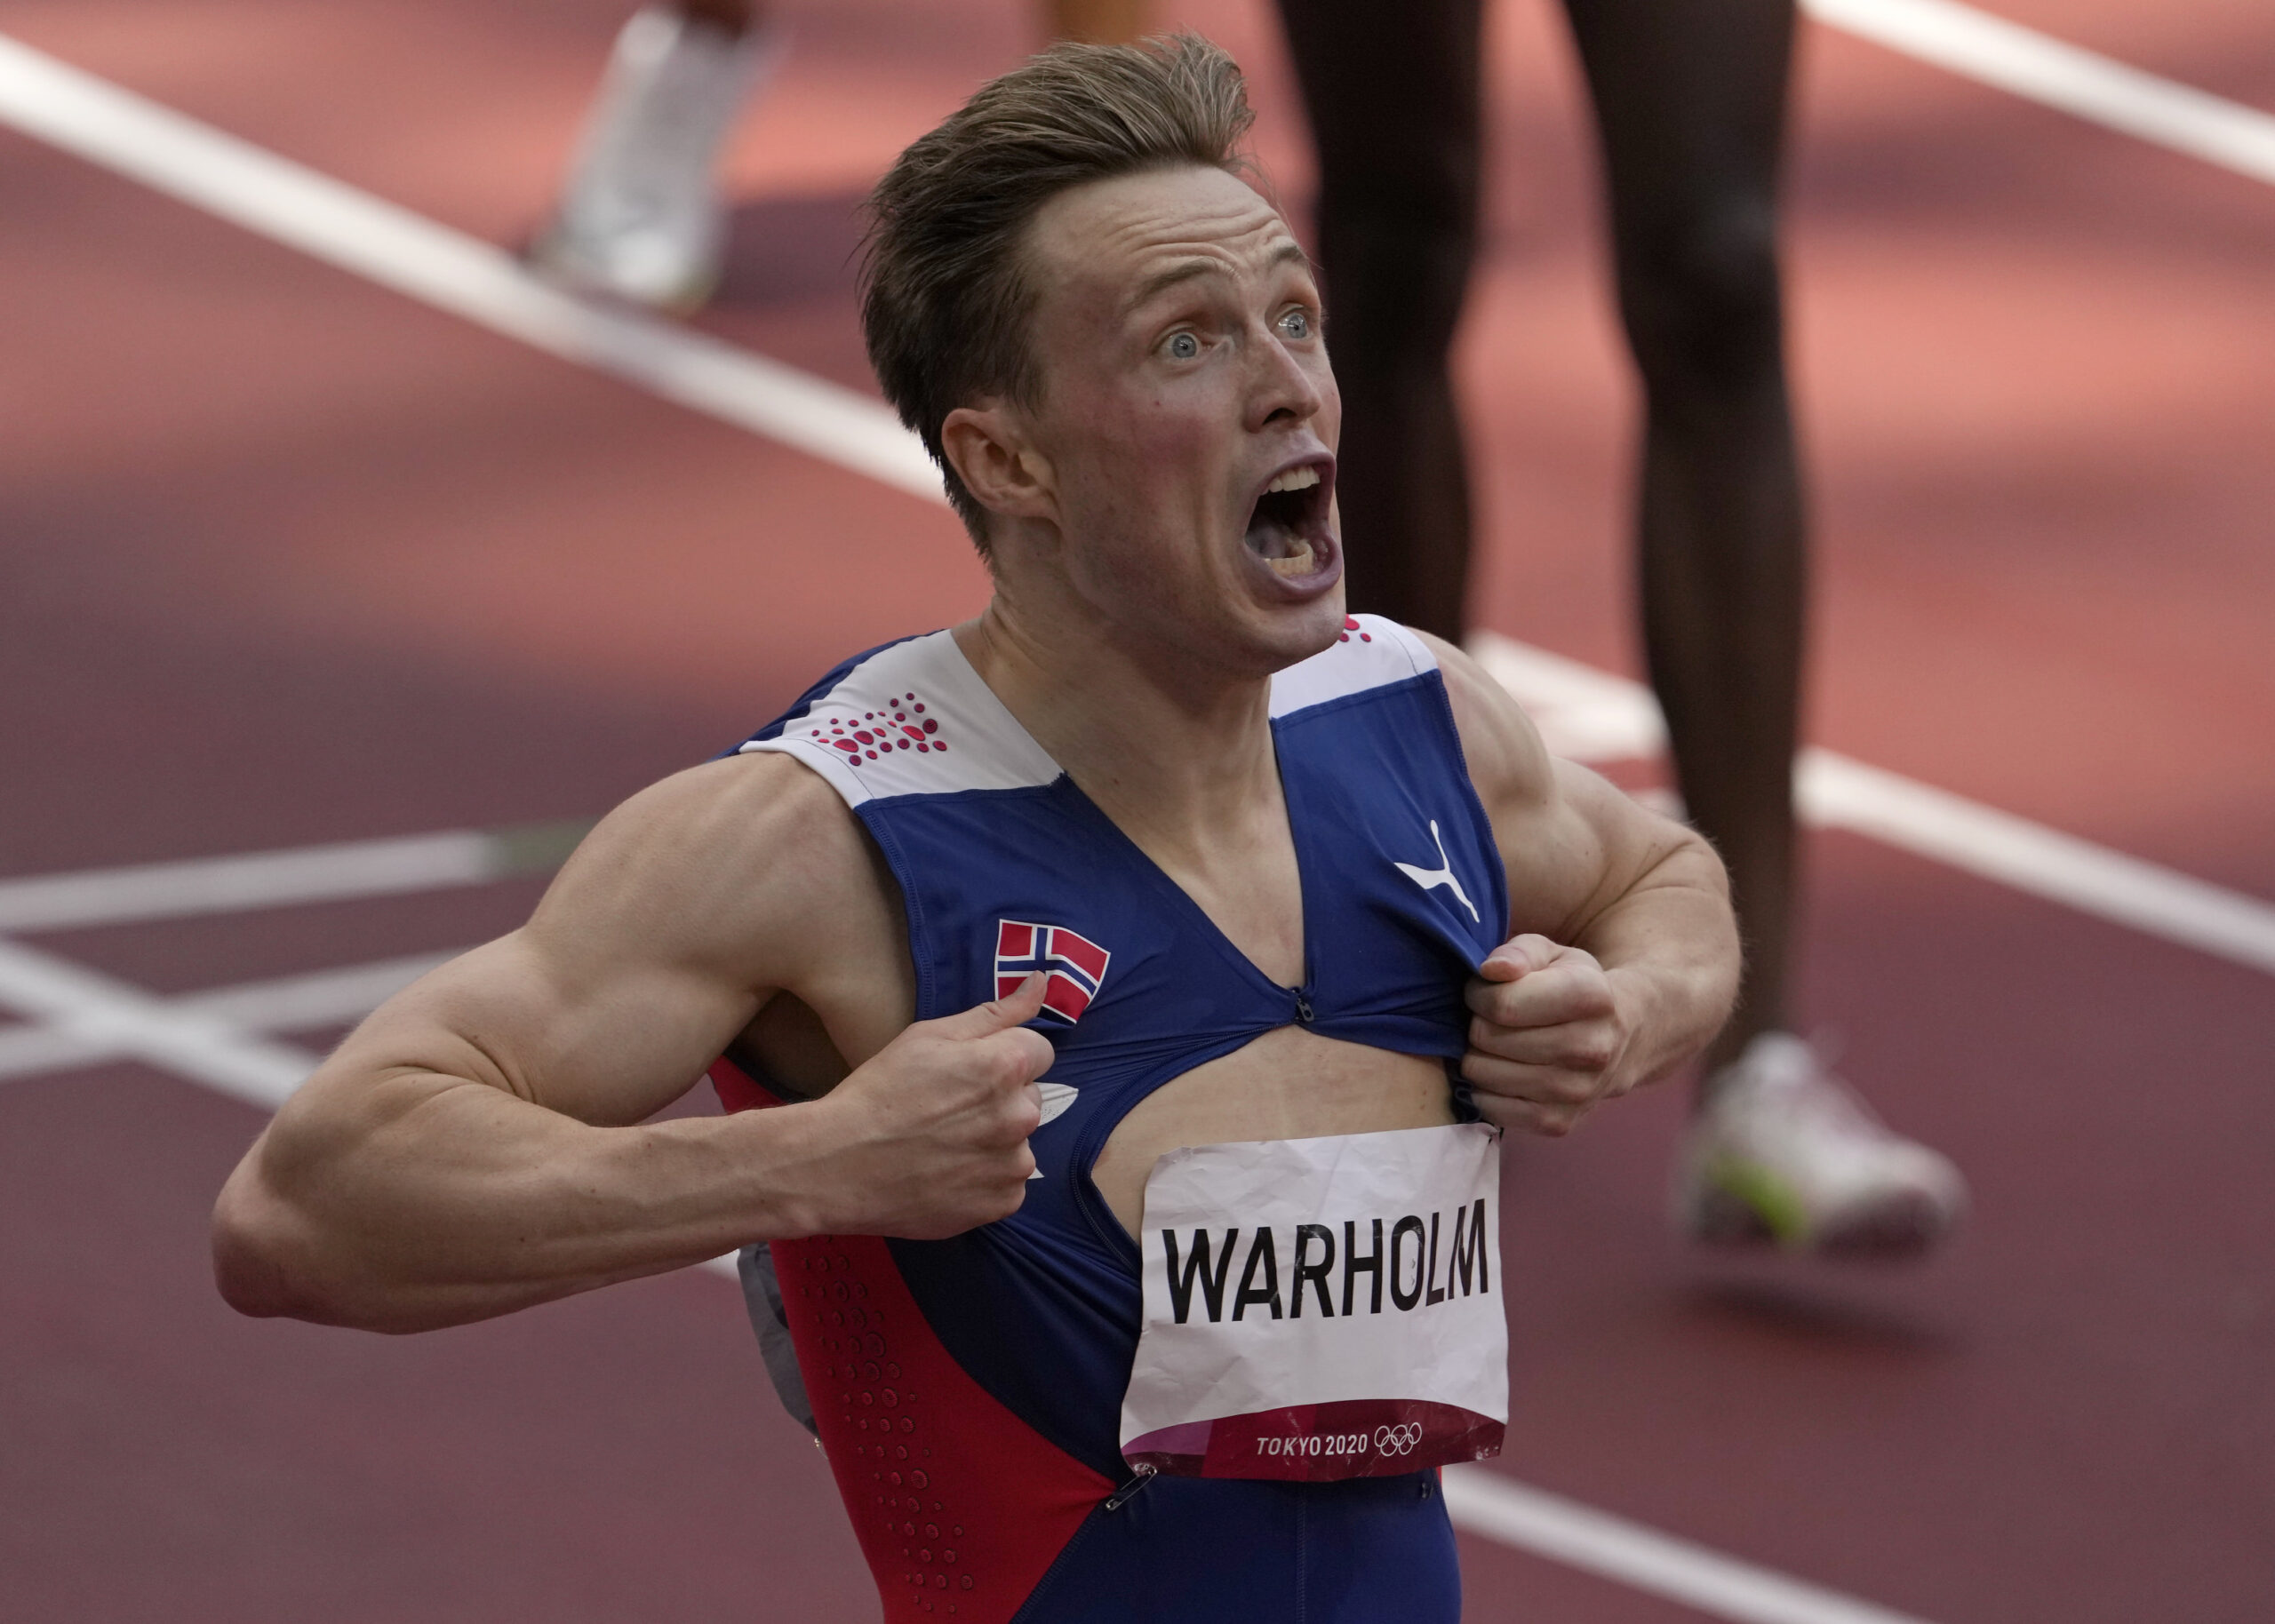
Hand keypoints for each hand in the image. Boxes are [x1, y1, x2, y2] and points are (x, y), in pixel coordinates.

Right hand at [806, 973, 1057, 1237]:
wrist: (838, 1165)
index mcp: (1006, 1065)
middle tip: (948, 1110)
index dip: (1004, 1057)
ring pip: (1019, 1143)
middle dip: (1000, 1100)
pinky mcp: (1001, 1204)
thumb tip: (1041, 982)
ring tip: (943, 1146)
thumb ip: (995, 1013)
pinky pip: (1008, 1184)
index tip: (969, 1072)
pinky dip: (985, 1180)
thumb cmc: (880, 1091)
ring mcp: (1013, 1165)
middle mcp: (1021, 1115)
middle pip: (1029, 1098)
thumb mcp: (929, 1037)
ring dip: (994, 1142)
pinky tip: (946, 1174)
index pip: (1039, 1052)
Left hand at [1462, 935, 1633, 1135]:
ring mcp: (1577, 1092)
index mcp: (1592, 998)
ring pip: (1484, 1075)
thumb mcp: (1552, 955)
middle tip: (1490, 1018)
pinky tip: (1501, 1071)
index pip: (1503, 1004)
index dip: (1478, 994)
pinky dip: (1483, 1090)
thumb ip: (1519, 952)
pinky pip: (1491, 1109)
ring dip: (1477, 1056)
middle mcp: (1591, 1049)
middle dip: (1476, 1023)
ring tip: (1496, 1042)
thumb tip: (1491, 971)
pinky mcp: (1559, 1123)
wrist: (1622, 1037)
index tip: (1484, 991)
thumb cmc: (1573, 988)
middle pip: (1489, 1039)